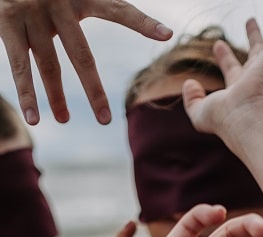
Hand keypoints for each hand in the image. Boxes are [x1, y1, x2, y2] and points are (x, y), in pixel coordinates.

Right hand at [0, 0, 171, 124]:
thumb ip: (85, 7)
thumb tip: (141, 27)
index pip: (117, 9)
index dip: (142, 22)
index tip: (167, 35)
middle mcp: (58, 3)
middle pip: (81, 55)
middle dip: (93, 90)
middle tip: (105, 120)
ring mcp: (32, 12)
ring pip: (49, 64)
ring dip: (56, 97)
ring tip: (65, 120)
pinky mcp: (8, 22)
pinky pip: (19, 65)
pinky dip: (27, 94)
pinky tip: (34, 118)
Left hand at [182, 1, 262, 149]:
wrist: (248, 119)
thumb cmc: (225, 119)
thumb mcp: (200, 111)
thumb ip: (192, 99)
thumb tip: (189, 83)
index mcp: (239, 89)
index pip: (231, 69)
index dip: (224, 57)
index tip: (218, 45)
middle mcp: (256, 77)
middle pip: (254, 52)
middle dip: (253, 37)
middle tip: (250, 22)